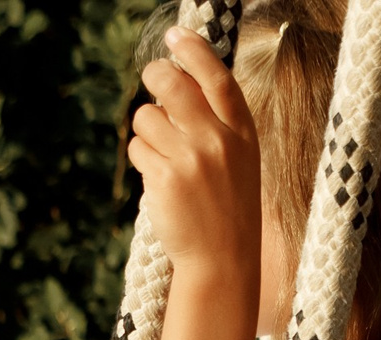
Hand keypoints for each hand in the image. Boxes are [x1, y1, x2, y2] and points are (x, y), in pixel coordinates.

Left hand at [129, 29, 260, 284]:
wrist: (223, 261)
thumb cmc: (229, 207)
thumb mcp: (239, 161)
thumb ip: (216, 123)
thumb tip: (173, 81)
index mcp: (243, 134)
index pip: (218, 79)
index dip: (194, 52)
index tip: (175, 37)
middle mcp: (218, 142)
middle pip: (173, 85)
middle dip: (155, 74)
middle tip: (152, 76)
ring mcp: (190, 160)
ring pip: (147, 116)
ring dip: (147, 131)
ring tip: (164, 157)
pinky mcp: (164, 179)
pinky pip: (138, 148)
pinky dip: (143, 160)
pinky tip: (160, 181)